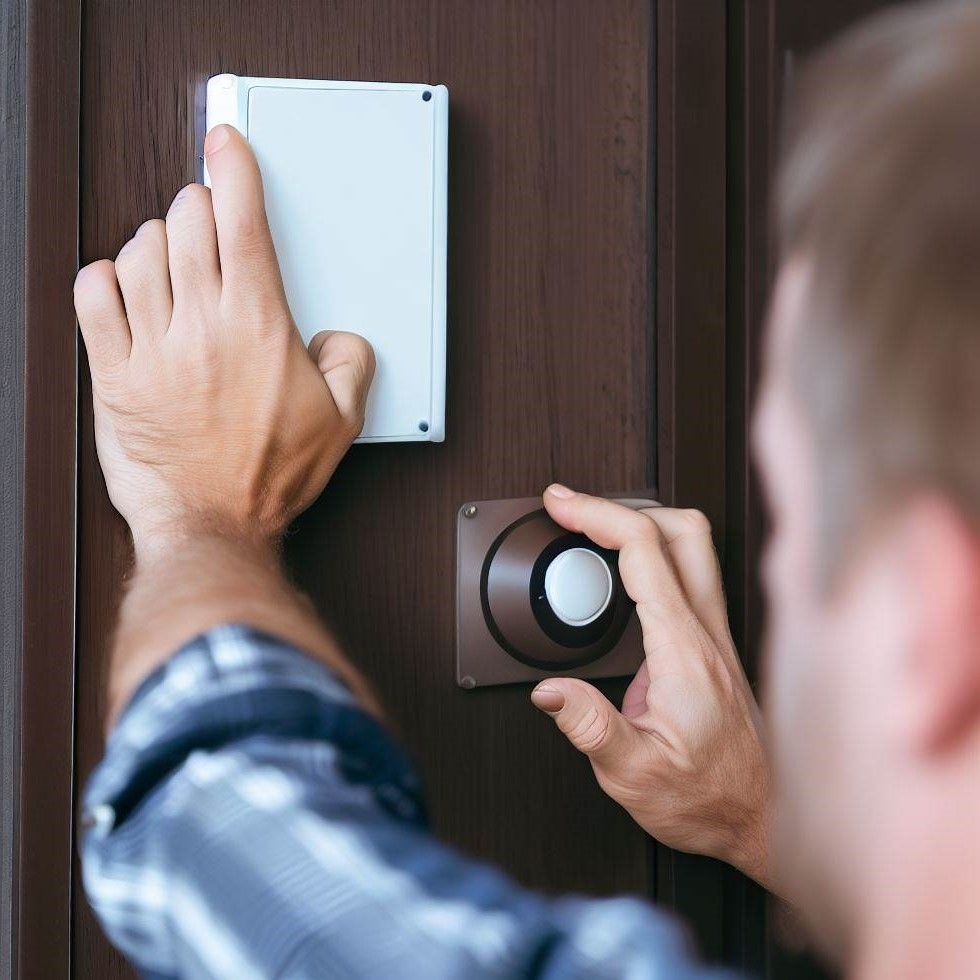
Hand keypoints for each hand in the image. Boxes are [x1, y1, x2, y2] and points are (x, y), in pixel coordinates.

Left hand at [74, 124, 373, 554]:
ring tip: (171, 253)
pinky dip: (103, 277)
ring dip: (156, 237)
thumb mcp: (341, 423)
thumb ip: (352, 365)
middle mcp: (201, 325)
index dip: (234, 168)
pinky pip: (94, 300)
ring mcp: (152, 348)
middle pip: (187, 223)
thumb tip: (341, 338)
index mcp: (258, 326)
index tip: (226, 142)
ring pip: (139, 252)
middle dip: (198, 203)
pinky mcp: (114, 376)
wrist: (213, 524)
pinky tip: (120, 283)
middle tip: (208, 214)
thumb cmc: (269, 477)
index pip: (242, 221)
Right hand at [531, 485, 772, 888]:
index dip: (597, 514)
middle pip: (681, 528)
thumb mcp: (635, 776)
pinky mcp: (715, 649)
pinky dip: (654, 558)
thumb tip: (549, 689)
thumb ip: (589, 727)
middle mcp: (707, 634)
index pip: (644, 550)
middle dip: (622, 505)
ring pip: (692, 547)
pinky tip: (626, 579)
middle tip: (575, 509)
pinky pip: (690, 579)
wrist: (764, 820)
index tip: (561, 504)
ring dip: (643, 525)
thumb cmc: (710, 800)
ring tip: (596, 532)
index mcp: (684, 651)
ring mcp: (716, 638)